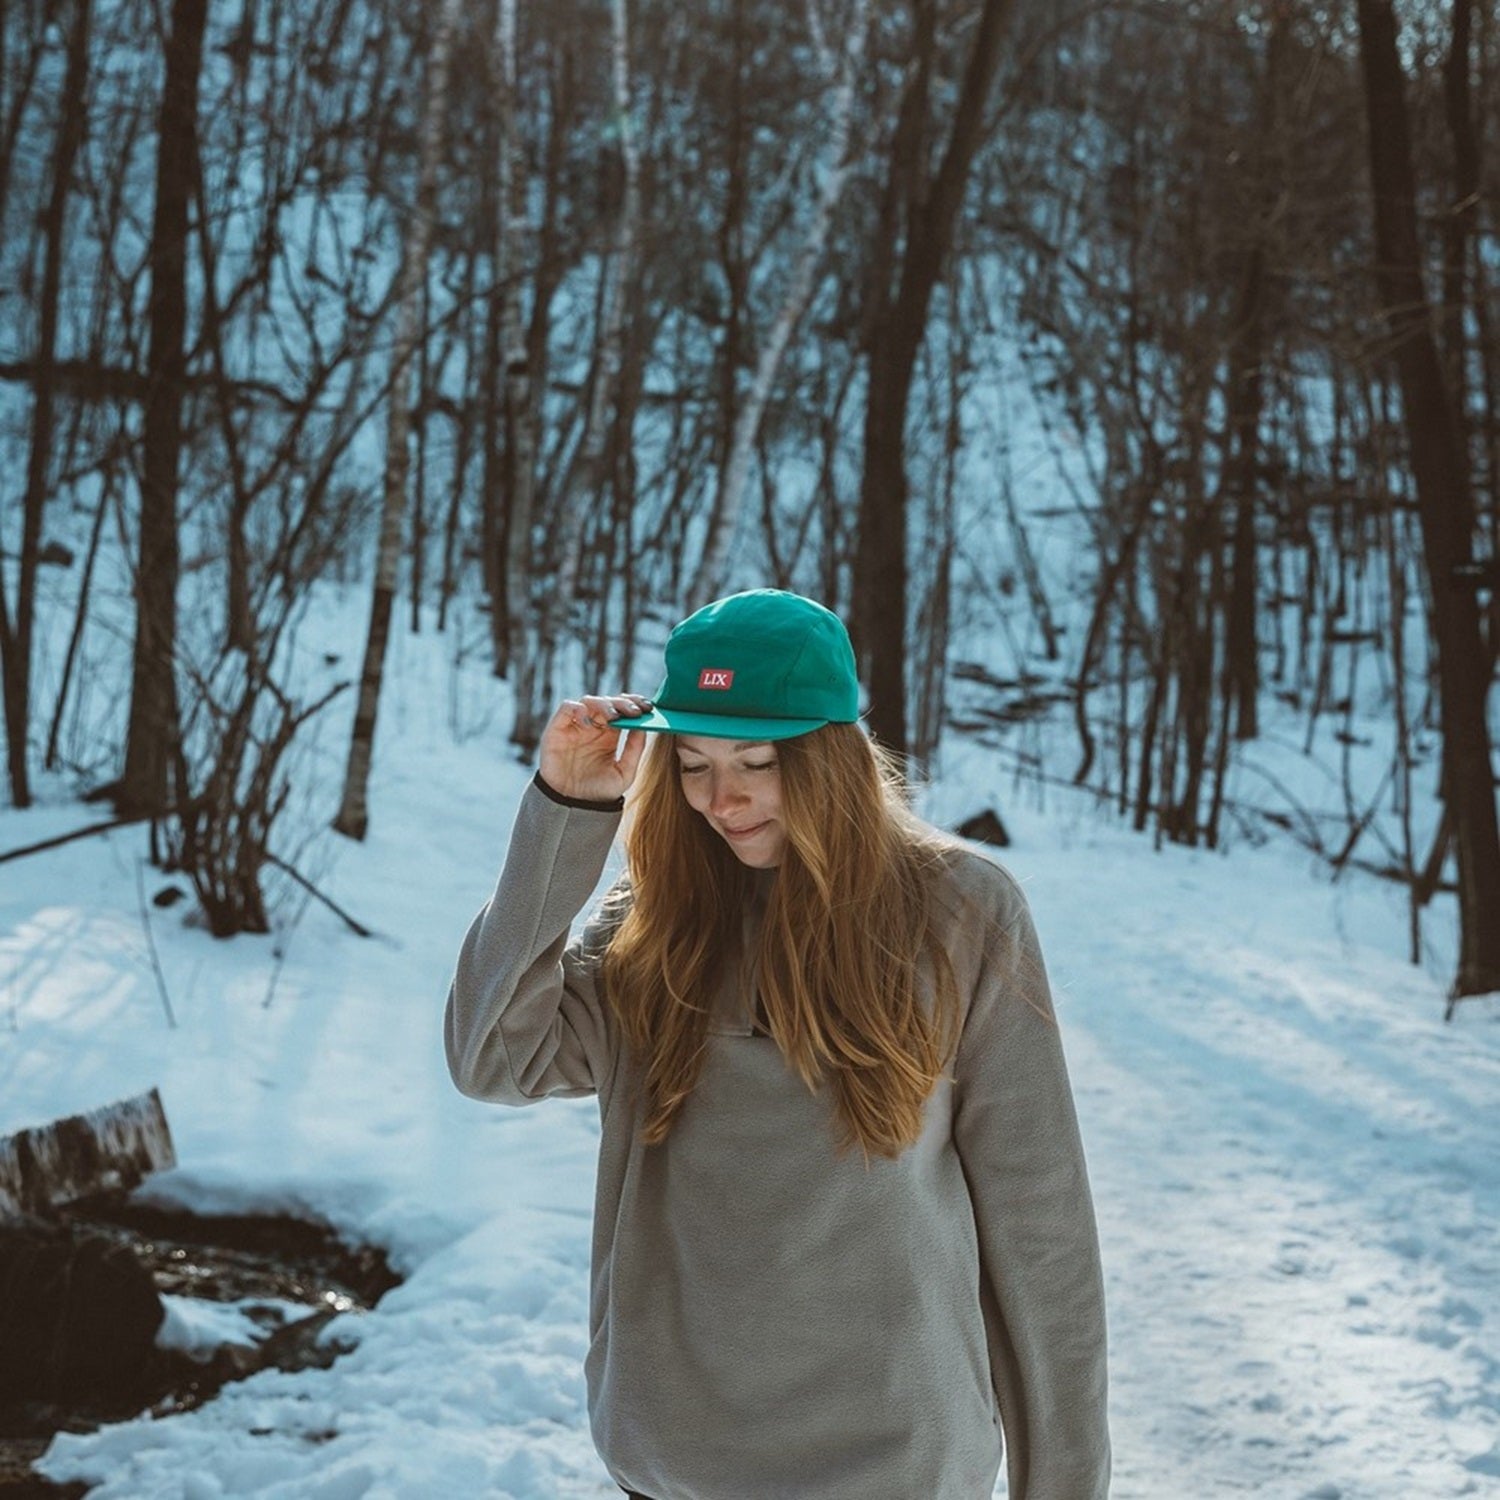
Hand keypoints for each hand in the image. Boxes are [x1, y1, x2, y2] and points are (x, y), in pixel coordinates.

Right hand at [538, 693, 653, 802]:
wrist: (573, 807)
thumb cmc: (598, 792)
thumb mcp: (624, 773)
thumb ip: (635, 750)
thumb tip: (645, 726)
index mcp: (610, 735)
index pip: (623, 710)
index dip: (635, 704)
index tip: (648, 707)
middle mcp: (593, 727)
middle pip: (609, 702)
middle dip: (624, 703)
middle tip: (635, 711)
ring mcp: (576, 726)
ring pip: (590, 701)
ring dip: (604, 704)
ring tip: (614, 716)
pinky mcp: (558, 729)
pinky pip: (567, 708)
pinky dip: (578, 708)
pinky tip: (589, 722)